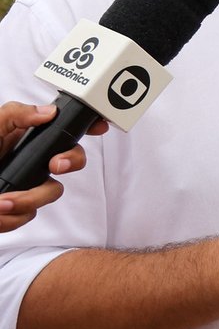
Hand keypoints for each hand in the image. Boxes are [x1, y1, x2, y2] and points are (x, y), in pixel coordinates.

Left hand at [0, 102, 108, 234]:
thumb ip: (15, 115)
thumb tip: (47, 112)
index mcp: (27, 140)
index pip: (64, 131)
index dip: (88, 127)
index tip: (99, 127)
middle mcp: (32, 163)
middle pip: (71, 161)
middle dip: (70, 162)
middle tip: (54, 166)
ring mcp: (27, 188)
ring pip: (51, 194)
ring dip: (26, 200)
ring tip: (1, 202)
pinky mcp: (16, 212)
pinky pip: (28, 216)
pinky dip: (10, 216)